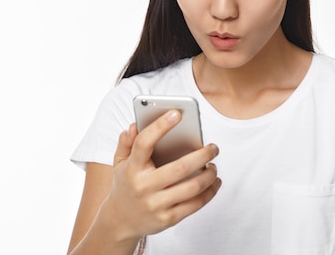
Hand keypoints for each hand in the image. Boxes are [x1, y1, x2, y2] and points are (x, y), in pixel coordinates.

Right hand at [101, 110, 220, 241]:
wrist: (120, 222)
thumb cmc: (126, 185)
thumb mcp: (119, 162)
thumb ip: (126, 143)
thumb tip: (134, 125)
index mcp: (132, 168)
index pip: (144, 143)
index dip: (160, 126)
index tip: (176, 113)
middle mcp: (144, 187)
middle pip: (180, 168)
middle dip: (203, 155)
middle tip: (213, 147)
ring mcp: (156, 204)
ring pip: (192, 187)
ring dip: (209, 175)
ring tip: (214, 165)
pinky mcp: (167, 219)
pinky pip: (195, 205)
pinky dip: (209, 192)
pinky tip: (214, 182)